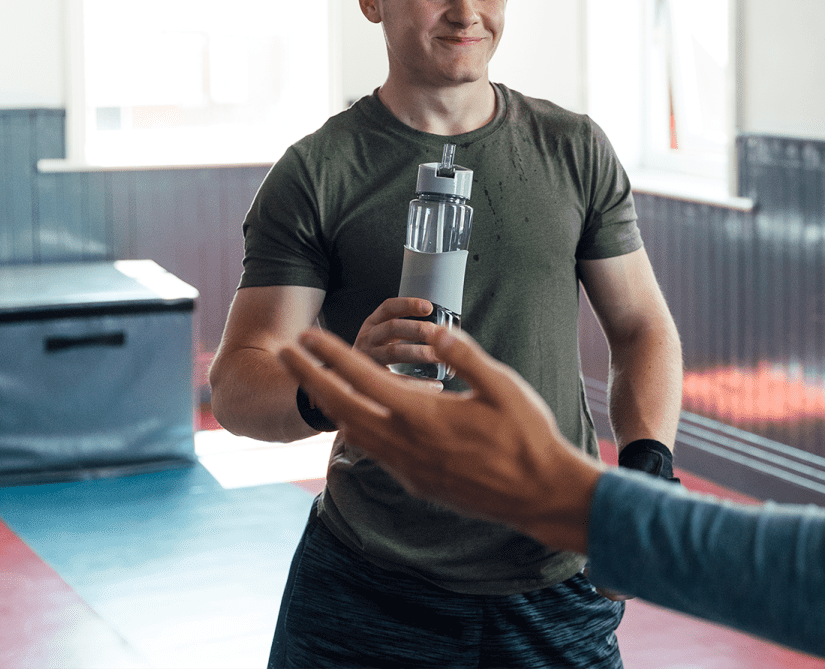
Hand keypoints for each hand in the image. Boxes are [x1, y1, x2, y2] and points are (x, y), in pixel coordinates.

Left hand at [278, 324, 602, 552]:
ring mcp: (409, 467)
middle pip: (342, 406)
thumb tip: (435, 330)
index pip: (363, 378)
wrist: (538, 494)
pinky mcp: (418, 483)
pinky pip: (374, 452)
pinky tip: (356, 420)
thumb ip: (464, 357)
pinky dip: (355, 429)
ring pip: (354, 432)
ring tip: (313, 383)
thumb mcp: (502, 386)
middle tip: (286, 353)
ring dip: (329, 405)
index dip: (331, 354)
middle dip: (310, 377)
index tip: (308, 335)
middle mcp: (406, 444)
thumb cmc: (527, 436)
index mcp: (423, 415)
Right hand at [353, 297, 447, 376]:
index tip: (428, 307)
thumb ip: (406, 330)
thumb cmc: (377, 355)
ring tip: (440, 358)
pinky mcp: (370, 380)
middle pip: (392, 328)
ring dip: (419, 352)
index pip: (389, 308)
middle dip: (418, 329)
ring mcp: (366, 358)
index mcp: (373, 324)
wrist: (346, 380)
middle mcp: (367, 338)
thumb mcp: (384, 336)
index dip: (408, 305)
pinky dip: (417, 383)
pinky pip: (395, 379)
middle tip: (440, 334)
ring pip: (393, 352)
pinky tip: (435, 385)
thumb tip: (446, 332)